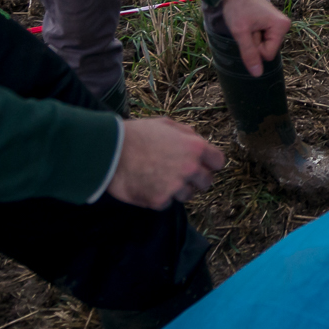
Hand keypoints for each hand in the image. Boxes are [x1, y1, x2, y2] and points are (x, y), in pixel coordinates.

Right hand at [108, 116, 224, 208]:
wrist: (109, 151)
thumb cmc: (136, 134)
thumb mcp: (165, 124)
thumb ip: (186, 133)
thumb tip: (198, 140)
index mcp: (194, 147)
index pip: (218, 162)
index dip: (211, 163)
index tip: (204, 165)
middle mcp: (189, 169)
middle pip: (207, 182)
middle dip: (197, 179)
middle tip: (180, 174)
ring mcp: (175, 187)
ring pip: (188, 195)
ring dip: (178, 189)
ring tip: (159, 178)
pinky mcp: (159, 201)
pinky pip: (167, 203)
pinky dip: (160, 197)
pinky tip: (147, 185)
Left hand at [217, 0, 290, 75]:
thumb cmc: (238, 8)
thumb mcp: (241, 32)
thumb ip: (250, 53)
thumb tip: (258, 74)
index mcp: (281, 27)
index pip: (268, 54)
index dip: (255, 48)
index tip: (248, 31)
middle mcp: (285, 26)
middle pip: (268, 50)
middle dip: (254, 42)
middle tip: (247, 27)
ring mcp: (279, 24)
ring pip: (265, 45)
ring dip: (253, 38)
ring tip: (248, 23)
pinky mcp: (274, 24)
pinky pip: (264, 38)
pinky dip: (254, 34)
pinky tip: (250, 23)